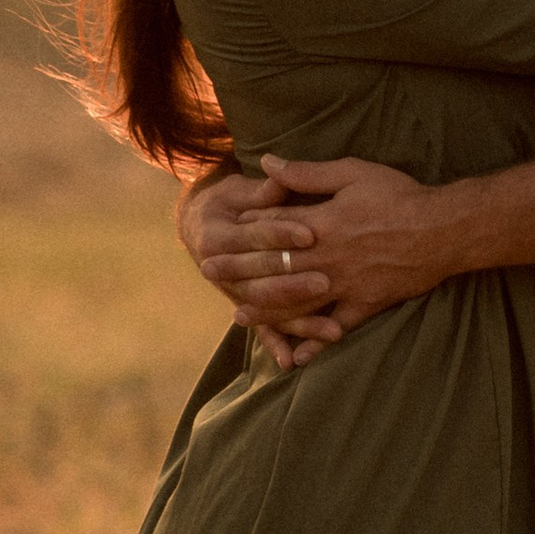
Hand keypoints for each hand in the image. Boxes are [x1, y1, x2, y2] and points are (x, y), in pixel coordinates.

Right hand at [176, 160, 341, 363]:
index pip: (255, 234)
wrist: (201, 226)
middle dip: (294, 281)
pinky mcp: (249, 308)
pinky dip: (278, 345)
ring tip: (333, 330)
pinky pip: (266, 330)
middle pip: (262, 278)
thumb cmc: (229, 201)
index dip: (281, 232)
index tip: (309, 232)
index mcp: (219, 234)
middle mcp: (222, 270)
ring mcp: (237, 293)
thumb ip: (264, 188)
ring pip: (269, 310)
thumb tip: (277, 171)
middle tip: (325, 282)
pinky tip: (294, 362)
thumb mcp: (240, 189)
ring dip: (300, 322)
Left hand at [199, 155, 451, 333]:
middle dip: (237, 269)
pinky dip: (316, 343)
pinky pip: (335, 328)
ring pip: (295, 303)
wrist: (444, 230)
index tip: (222, 231)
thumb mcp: (352, 173)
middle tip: (208, 270)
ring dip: (264, 311)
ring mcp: (344, 286)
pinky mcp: (366, 305)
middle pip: (272, 267)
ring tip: (239, 315)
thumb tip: (268, 163)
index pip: (272, 228)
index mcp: (320, 225)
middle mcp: (326, 259)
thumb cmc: (400, 196)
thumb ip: (307, 173)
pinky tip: (298, 358)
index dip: (245, 230)